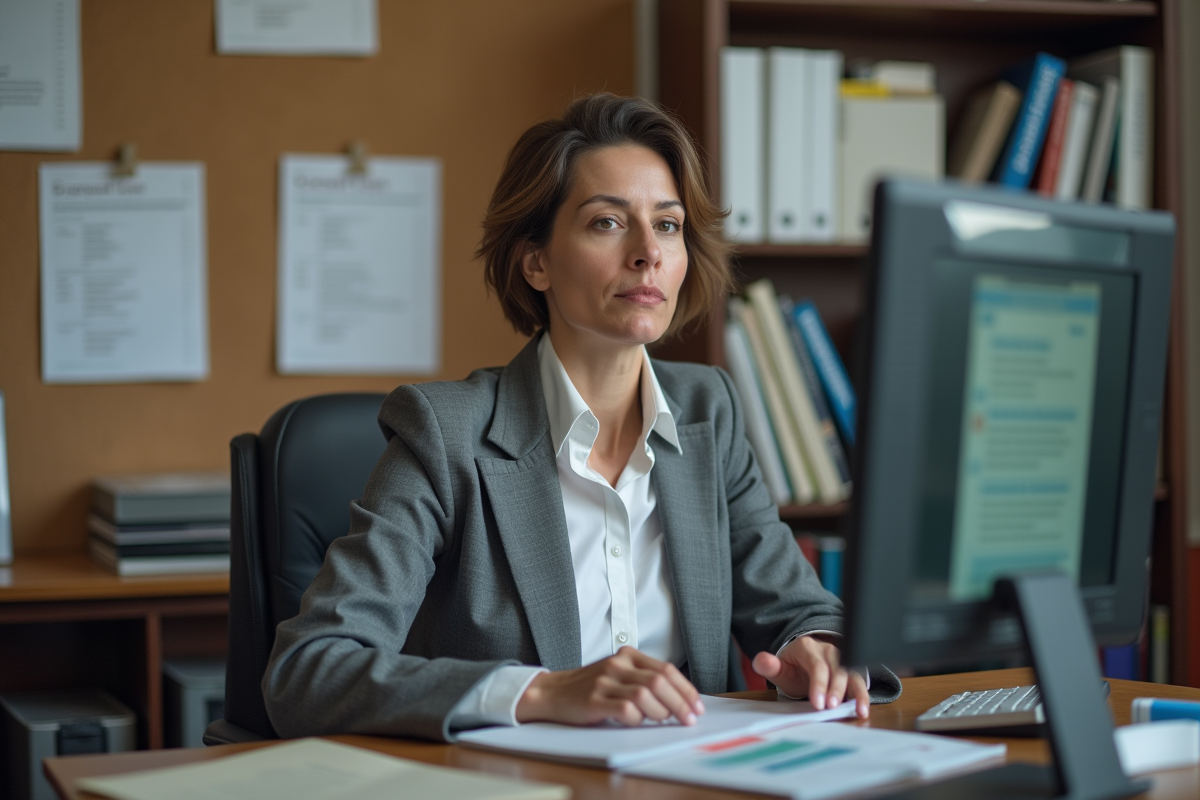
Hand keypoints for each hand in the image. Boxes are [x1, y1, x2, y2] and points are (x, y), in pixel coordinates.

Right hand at [516, 646, 704, 726]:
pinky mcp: (594, 700)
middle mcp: (618, 665)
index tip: (697, 706)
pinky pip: (625, 710)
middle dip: (680, 704)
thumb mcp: (618, 674)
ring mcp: (605, 682)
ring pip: (646, 695)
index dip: (686, 690)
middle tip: (688, 719)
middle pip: (660, 682)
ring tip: (660, 721)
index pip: (666, 670)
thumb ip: (643, 678)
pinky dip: (637, 719)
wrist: (553, 692)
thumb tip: (680, 697)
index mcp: (628, 655)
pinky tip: (635, 721)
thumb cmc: (591, 686)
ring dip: (660, 713)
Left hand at [752, 635, 869, 718]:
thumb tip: (761, 660)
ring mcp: (843, 660)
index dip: (818, 684)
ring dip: (857, 693)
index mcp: (808, 648)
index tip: (817, 703)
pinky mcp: (851, 671)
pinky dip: (863, 695)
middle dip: (836, 689)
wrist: (804, 661)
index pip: (817, 666)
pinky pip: (859, 681)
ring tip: (859, 711)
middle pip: (837, 669)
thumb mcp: (778, 668)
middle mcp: (829, 651)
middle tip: (831, 708)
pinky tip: (863, 709)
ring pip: (853, 674)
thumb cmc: (792, 668)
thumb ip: (769, 666)